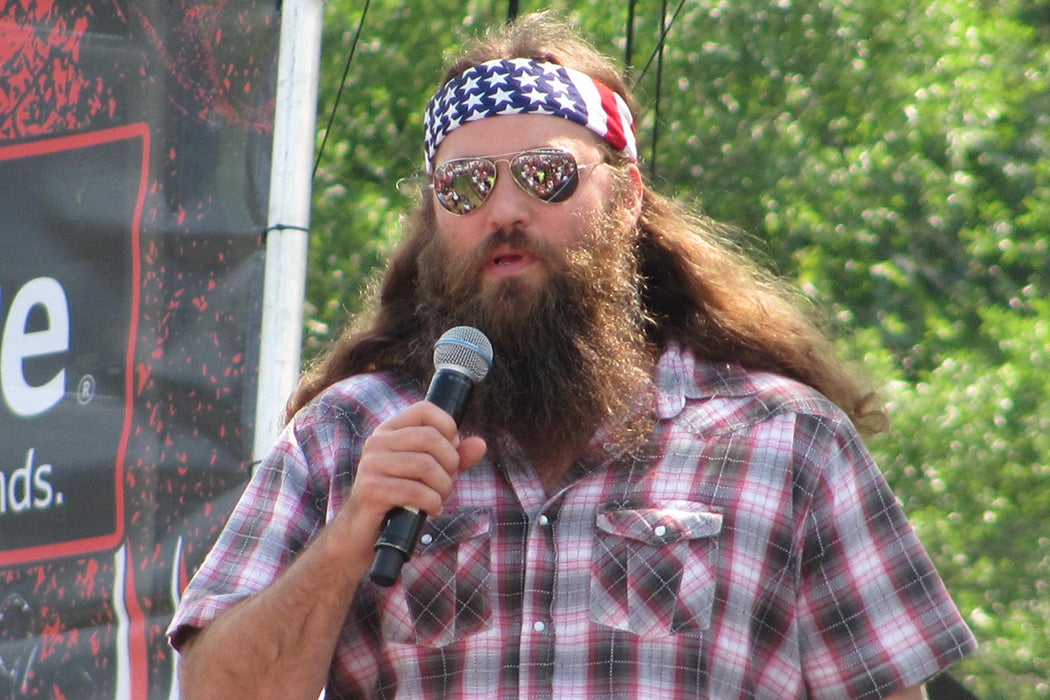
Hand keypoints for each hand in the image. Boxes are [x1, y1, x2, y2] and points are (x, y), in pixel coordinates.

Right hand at [337, 401, 486, 552]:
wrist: (364, 534)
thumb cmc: (400, 499)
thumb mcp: (430, 474)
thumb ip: (455, 457)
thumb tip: (480, 443)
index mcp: (390, 431)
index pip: (425, 410)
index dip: (448, 427)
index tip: (452, 450)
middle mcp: (377, 442)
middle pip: (430, 438)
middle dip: (450, 463)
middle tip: (448, 483)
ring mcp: (371, 465)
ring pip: (426, 465)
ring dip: (443, 487)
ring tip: (439, 499)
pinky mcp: (371, 489)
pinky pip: (415, 491)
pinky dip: (432, 503)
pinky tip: (431, 510)